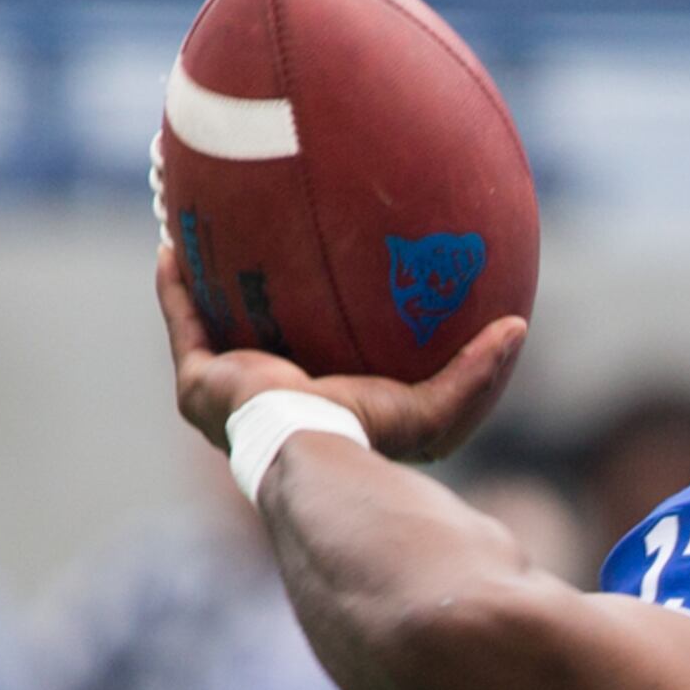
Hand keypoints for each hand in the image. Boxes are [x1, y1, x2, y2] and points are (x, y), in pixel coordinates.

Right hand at [155, 240, 526, 467]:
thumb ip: (475, 371)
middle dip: (254, 303)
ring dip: (203, 289)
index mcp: (319, 410)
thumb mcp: (435, 405)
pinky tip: (171, 247)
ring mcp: (224, 397)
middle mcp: (265, 404)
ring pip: (210, 330)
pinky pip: (182, 322)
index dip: (316, 327)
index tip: (325, 287)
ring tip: (202, 238)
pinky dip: (174, 289)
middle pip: (258, 342)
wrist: (315, 452)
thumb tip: (517, 328)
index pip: (317, 363)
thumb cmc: (374, 438)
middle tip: (261, 253)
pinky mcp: (198, 385)